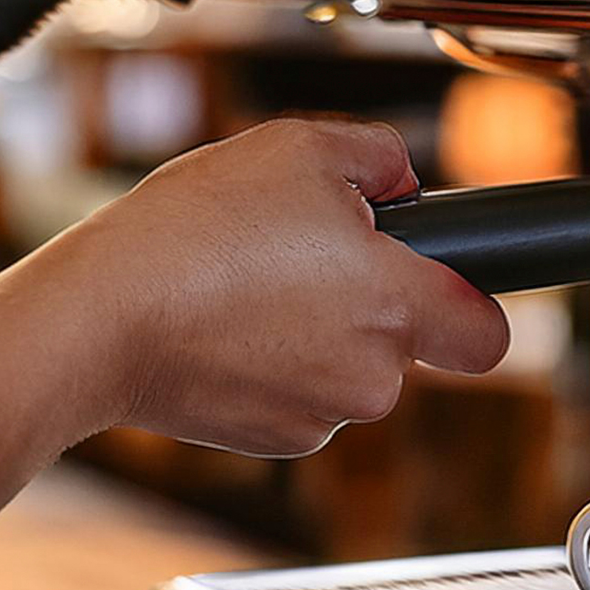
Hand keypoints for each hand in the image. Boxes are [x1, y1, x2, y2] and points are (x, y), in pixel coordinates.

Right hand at [0, 116, 507, 589]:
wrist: (100, 319)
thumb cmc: (192, 232)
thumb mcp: (293, 148)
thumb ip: (376, 156)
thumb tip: (400, 177)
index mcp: (399, 305)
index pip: (489, 333)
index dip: (471, 305)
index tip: (442, 285)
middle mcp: (373, 375)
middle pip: (402, 345)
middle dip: (362, 304)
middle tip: (296, 256)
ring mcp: (320, 416)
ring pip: (343, 371)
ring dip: (310, 334)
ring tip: (241, 284)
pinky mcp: (268, 441)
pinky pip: (292, 398)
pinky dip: (265, 368)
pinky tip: (218, 325)